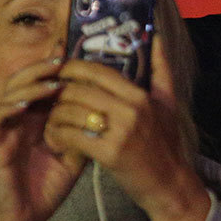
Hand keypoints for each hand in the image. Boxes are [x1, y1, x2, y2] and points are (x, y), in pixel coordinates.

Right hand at [0, 56, 85, 220]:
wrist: (30, 216)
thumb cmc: (51, 183)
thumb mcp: (78, 150)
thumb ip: (87, 127)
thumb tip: (111, 105)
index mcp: (40, 116)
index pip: (44, 81)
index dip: (57, 67)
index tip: (77, 55)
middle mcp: (20, 118)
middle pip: (24, 80)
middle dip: (42, 68)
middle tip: (62, 62)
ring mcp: (6, 131)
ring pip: (9, 95)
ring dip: (29, 85)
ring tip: (51, 83)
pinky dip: (8, 109)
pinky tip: (24, 106)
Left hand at [46, 40, 209, 220]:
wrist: (169, 183)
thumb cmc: (165, 143)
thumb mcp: (168, 103)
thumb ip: (161, 70)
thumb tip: (158, 37)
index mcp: (141, 95)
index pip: (97, 70)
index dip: (72, 68)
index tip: (61, 73)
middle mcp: (131, 109)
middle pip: (78, 89)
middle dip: (58, 94)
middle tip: (51, 101)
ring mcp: (121, 132)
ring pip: (70, 111)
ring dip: (54, 116)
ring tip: (52, 122)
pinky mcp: (109, 154)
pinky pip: (70, 135)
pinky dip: (57, 136)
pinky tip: (57, 140)